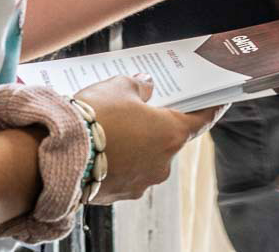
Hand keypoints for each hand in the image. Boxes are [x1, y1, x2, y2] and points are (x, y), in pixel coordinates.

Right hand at [72, 74, 213, 203]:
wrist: (58, 156)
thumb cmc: (94, 117)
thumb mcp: (119, 87)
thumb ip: (140, 84)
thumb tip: (147, 86)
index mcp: (172, 133)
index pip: (203, 120)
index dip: (211, 108)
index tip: (220, 102)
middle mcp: (163, 163)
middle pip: (169, 139)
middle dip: (157, 125)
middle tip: (140, 109)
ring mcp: (142, 182)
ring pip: (146, 158)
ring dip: (136, 145)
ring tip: (111, 129)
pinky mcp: (120, 194)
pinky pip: (126, 173)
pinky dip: (119, 161)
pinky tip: (101, 148)